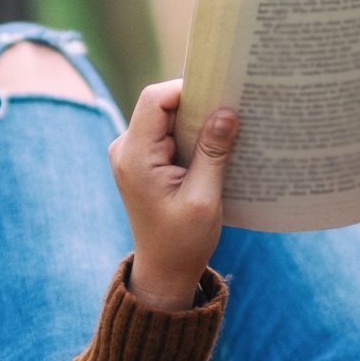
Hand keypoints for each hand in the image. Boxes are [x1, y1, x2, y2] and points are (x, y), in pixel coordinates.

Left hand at [109, 81, 236, 309]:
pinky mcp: (144, 161)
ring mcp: (133, 154)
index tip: (221, 97)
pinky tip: (216, 146)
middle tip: (233, 112)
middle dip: (197, 106)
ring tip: (228, 132)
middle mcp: (126, 149)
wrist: (164, 270)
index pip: (155, 99)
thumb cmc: (183, 241)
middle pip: (161, 104)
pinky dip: (192, 135)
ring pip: (167, 118)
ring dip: (197, 122)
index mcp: (135, 156)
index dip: (187, 90)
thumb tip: (227, 110)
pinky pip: (168, 134)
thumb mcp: (204, 198)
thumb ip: (213, 152)